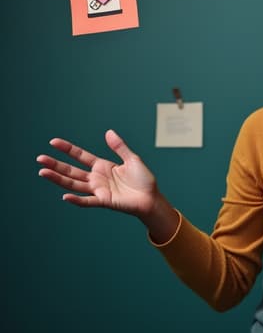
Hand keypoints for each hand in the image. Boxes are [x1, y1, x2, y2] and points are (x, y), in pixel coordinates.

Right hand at [37, 129, 157, 218]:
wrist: (152, 198)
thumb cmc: (143, 179)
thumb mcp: (132, 159)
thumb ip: (119, 147)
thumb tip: (108, 132)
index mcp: (102, 166)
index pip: (80, 156)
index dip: (67, 149)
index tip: (53, 142)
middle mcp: (96, 178)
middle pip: (72, 170)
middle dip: (55, 165)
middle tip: (40, 159)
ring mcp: (98, 190)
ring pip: (74, 184)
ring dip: (58, 179)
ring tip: (42, 172)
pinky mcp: (104, 201)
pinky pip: (87, 201)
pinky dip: (76, 199)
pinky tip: (65, 195)